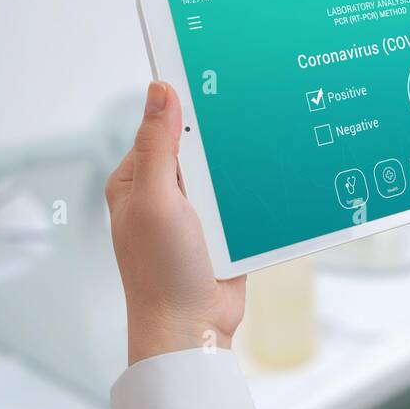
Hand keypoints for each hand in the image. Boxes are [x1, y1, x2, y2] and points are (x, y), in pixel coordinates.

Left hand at [106, 81, 245, 365]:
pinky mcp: (223, 228)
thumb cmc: (161, 273)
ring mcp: (194, 211)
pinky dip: (256, 192)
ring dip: (242, 165)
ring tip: (268, 144)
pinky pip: (243, 198)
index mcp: (135, 179)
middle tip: (253, 113)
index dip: (186, 104)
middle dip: (223, 136)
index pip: (162, 125)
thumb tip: (160, 90)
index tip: (217, 80)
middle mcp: (163, 192)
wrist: (193, 328)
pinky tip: (274, 180)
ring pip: (225, 170)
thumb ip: (158, 145)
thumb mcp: (156, 200)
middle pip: (199, 144)